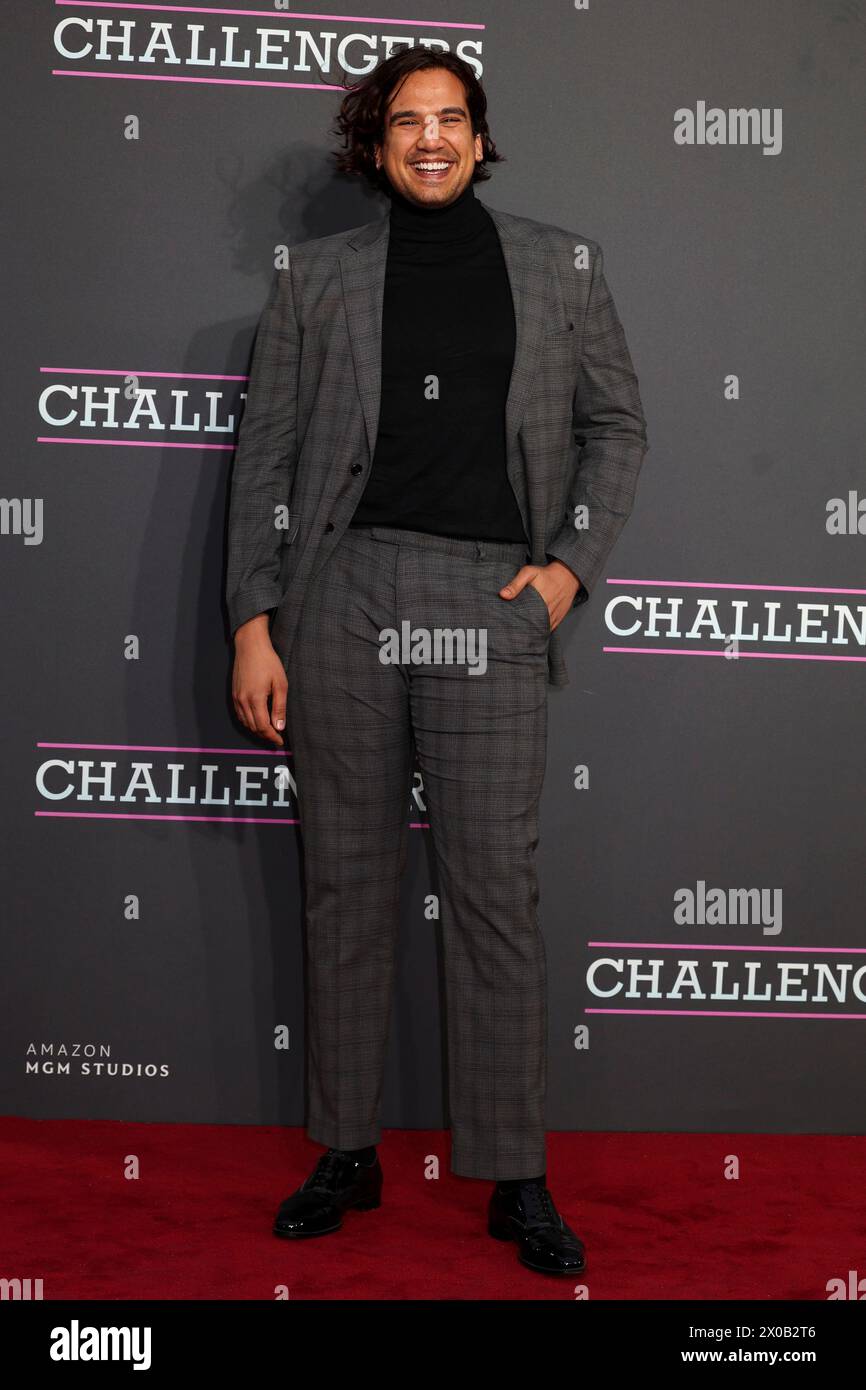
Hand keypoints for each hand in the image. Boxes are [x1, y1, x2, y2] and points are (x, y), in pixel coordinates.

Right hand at [232, 615, 287, 746]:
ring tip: (269, 731)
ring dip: (257, 730)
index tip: (280, 741)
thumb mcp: (280, 683)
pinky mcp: (234, 694)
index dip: (272, 736)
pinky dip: (248, 722)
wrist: (250, 646)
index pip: (263, 727)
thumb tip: (280, 726)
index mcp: (255, 699)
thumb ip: (279, 706)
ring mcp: (236, 698)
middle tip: (277, 737)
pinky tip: (257, 720)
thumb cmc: (268, 661)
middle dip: (266, 735)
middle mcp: (243, 701)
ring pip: (245, 723)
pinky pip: (240, 715)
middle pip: (254, 727)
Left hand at [499, 560, 580, 631]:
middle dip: (521, 629)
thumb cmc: (546, 574)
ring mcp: (554, 616)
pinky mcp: (558, 619)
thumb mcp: (529, 573)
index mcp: (539, 600)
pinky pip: (548, 629)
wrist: (567, 576)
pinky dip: (540, 631)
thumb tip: (502, 595)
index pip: (524, 617)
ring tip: (519, 635)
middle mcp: (547, 611)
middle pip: (531, 626)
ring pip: (540, 629)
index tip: (507, 625)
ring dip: (531, 632)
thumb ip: (516, 584)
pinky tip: (531, 632)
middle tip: (510, 632)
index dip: (515, 623)